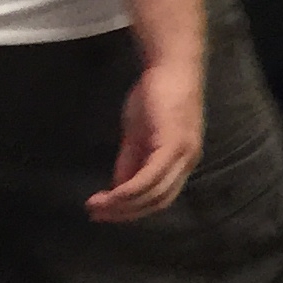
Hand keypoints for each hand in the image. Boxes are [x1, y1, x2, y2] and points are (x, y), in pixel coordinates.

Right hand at [90, 54, 203, 220]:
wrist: (171, 66)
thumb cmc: (157, 95)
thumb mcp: (139, 134)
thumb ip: (132, 160)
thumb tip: (119, 187)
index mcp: (181, 161)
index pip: (160, 197)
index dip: (133, 209)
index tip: (104, 213)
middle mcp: (187, 162)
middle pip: (158, 201)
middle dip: (126, 213)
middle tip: (96, 215)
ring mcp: (183, 154)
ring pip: (154, 194)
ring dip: (122, 206)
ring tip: (95, 207)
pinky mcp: (174, 145)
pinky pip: (150, 177)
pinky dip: (128, 191)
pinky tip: (110, 195)